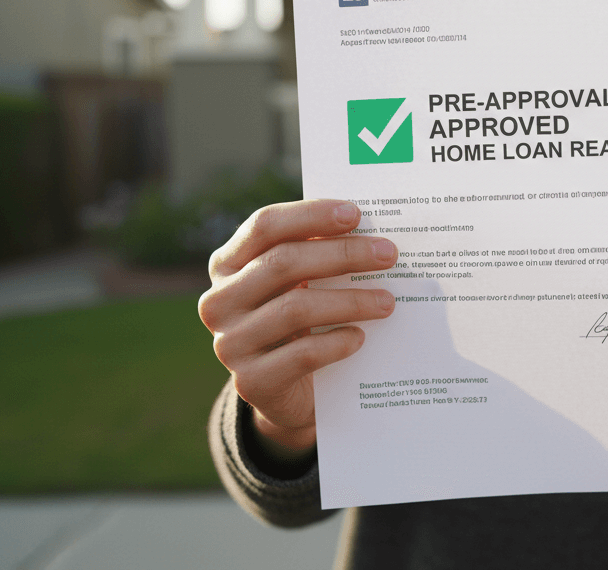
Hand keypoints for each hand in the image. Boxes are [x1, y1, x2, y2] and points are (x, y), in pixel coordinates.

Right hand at [198, 200, 397, 454]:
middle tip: (388, 254)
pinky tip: (360, 337)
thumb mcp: (299, 284)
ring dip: (350, 301)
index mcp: (227, 265)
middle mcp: (219, 302)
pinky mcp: (251, 382)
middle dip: (342, 254)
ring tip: (387, 302)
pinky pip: (302, 355)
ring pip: (295, 309)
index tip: (356, 214)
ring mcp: (230, 344)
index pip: (264, 226)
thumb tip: (370, 233)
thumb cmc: (301, 322)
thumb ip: (316, 255)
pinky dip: (337, 343)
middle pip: (282, 263)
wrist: (289, 392)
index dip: (310, 215)